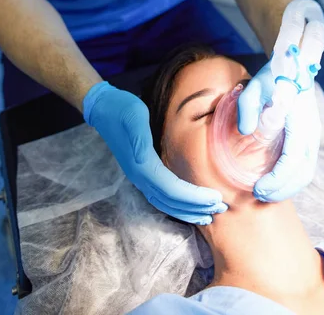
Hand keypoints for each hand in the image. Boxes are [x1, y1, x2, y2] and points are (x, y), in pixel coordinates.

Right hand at [83, 82, 227, 224]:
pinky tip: (188, 206)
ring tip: (208, 215)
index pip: (171, 189)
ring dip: (187, 210)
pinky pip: (159, 196)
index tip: (215, 198)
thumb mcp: (133, 115)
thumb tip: (144, 158)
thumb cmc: (121, 108)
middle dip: (195, 208)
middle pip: (170, 201)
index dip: (194, 197)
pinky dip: (176, 204)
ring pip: (164, 203)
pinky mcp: (140, 172)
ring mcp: (138, 176)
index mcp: (141, 164)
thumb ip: (139, 136)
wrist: (103, 108)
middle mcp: (139, 175)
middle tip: (221, 209)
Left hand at [237, 19, 323, 201]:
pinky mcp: (310, 137)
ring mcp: (313, 135)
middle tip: (258, 196)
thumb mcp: (256, 85)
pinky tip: (274, 181)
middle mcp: (311, 130)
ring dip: (288, 187)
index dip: (277, 179)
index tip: (258, 188)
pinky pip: (305, 165)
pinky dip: (291, 179)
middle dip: (282, 190)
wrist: (294, 65)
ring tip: (264, 193)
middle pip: (303, 171)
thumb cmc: (273, 76)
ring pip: (307, 171)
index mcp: (300, 119)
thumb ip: (247, 106)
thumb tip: (244, 131)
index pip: (293, 158)